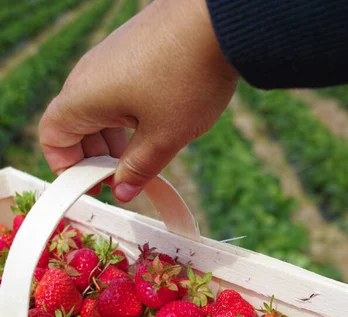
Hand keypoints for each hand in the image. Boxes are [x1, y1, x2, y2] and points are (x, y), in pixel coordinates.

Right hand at [39, 0, 237, 201]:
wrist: (220, 20)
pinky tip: (156, 129)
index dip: (66, 166)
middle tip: (123, 179)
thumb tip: (122, 191)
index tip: (94, 184)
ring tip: (143, 159)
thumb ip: (138, 169)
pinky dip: (128, 118)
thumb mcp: (164, 137)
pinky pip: (118, 92)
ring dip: (114, 140)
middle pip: (75, 125)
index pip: (51, 135)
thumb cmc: (187, 77)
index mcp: (84, 96)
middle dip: (95, 158)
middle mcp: (90, 74)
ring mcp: (111, 59)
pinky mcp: (133, 51)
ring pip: (99, 109)